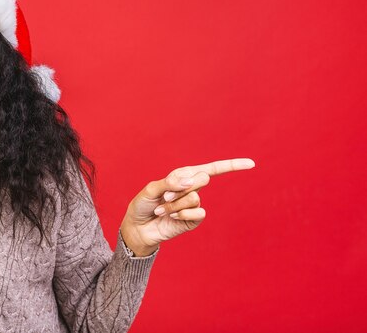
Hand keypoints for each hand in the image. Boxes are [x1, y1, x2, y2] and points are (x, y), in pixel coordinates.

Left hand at [120, 158, 254, 255]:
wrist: (138, 227)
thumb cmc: (143, 205)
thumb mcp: (152, 189)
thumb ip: (170, 182)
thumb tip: (193, 180)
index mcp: (184, 175)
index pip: (212, 169)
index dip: (232, 165)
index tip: (251, 164)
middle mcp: (192, 188)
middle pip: (203, 179)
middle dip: (181, 186)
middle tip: (165, 195)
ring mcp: (194, 205)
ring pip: (194, 197)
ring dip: (174, 204)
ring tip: (162, 209)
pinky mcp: (193, 220)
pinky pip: (197, 213)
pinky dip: (182, 214)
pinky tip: (172, 218)